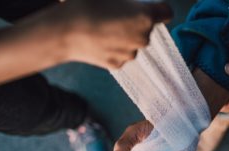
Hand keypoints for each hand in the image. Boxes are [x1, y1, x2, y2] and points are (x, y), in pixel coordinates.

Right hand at [50, 0, 172, 68]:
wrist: (62, 31)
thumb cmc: (84, 4)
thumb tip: (125, 2)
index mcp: (145, 16)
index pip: (166, 12)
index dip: (159, 8)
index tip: (152, 8)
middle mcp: (143, 38)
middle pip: (146, 28)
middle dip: (135, 22)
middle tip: (115, 14)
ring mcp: (130, 54)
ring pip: (133, 43)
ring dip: (124, 36)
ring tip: (103, 27)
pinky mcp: (117, 65)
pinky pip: (120, 54)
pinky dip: (113, 48)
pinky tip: (98, 40)